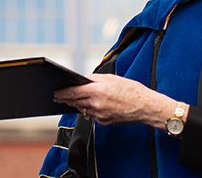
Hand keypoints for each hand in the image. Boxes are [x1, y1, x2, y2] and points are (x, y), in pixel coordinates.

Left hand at [53, 73, 176, 127]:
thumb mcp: (112, 78)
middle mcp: (96, 103)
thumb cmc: (132, 90)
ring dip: (79, 103)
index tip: (54, 91)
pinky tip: (97, 105)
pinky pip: (93, 115)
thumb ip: (95, 79)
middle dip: (66, 99)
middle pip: (74, 101)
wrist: (146, 107)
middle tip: (58, 96)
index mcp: (98, 90)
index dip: (61, 92)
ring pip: (83, 108)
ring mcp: (100, 115)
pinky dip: (92, 109)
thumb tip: (82, 80)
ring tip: (75, 98)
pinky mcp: (104, 122)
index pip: (73, 92)